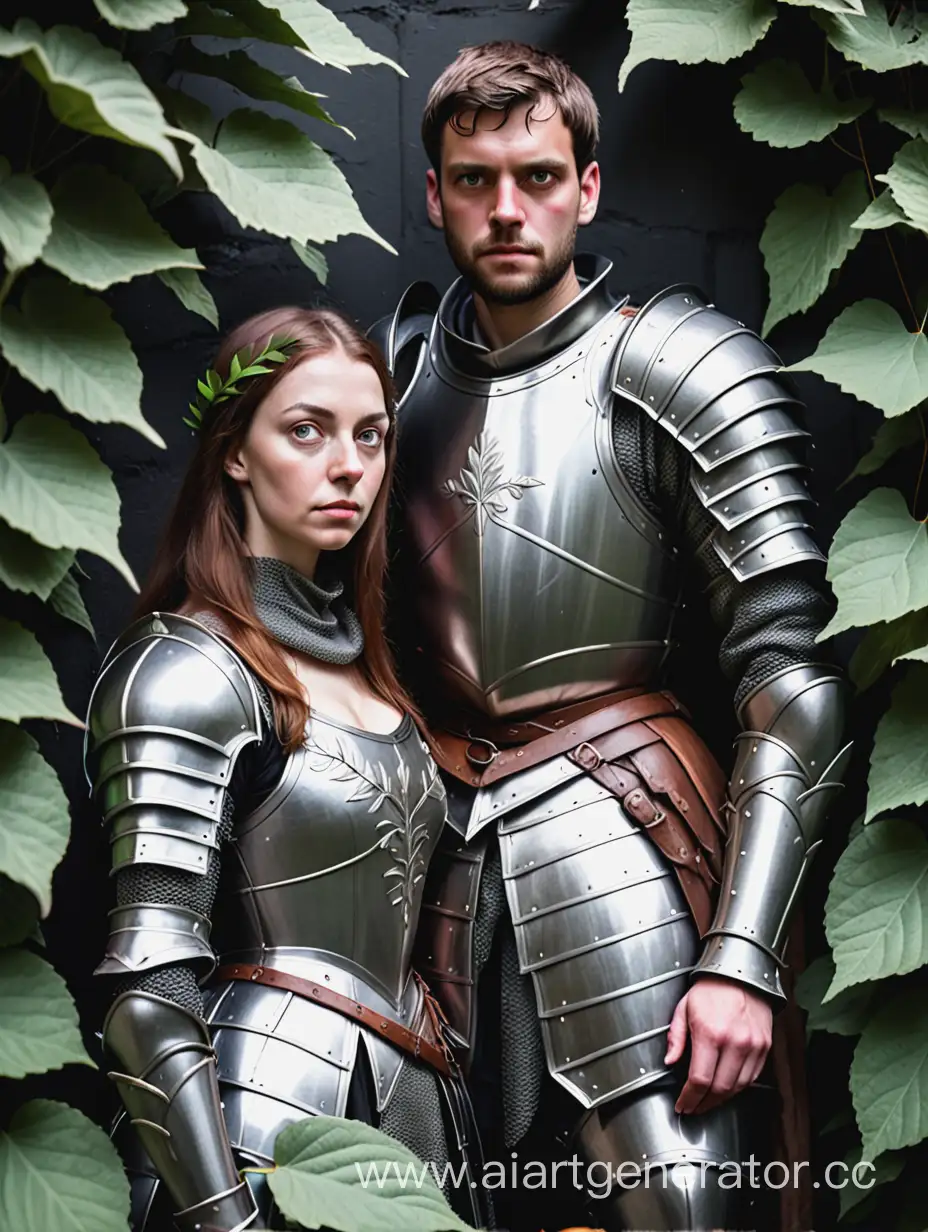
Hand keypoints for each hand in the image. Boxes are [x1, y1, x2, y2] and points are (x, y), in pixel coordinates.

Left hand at [664, 976, 771, 1115]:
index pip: (699, 1080)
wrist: (741, 974)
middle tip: (693, 1107)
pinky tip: (726, 1087)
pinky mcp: (765, 1047)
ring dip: (721, 1099)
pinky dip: (738, 1088)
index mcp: (710, 1034)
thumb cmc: (711, 989)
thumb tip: (669, 1061)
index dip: (689, 1098)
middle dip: (704, 1104)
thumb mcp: (684, 1008)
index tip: (682, 1105)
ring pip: (737, 1088)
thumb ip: (676, 1037)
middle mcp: (734, 1043)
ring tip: (708, 1100)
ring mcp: (752, 1046)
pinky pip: (752, 1077)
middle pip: (719, 1089)